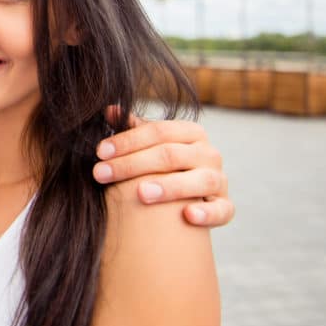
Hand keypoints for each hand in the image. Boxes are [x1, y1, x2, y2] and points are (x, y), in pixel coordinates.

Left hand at [92, 107, 233, 227]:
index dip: (127, 140)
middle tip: (101, 174)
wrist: (191, 196)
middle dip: (132, 164)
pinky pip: (222, 210)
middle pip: (171, 155)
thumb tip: (109, 110)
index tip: (99, 152)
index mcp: (190, 132)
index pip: (158, 131)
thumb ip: (133, 128)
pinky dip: (208, 213)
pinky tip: (188, 215)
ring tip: (141, 194)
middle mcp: (208, 153)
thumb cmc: (164, 165)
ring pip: (199, 180)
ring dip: (170, 187)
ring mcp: (219, 180)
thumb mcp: (150, 145)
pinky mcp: (225, 206)